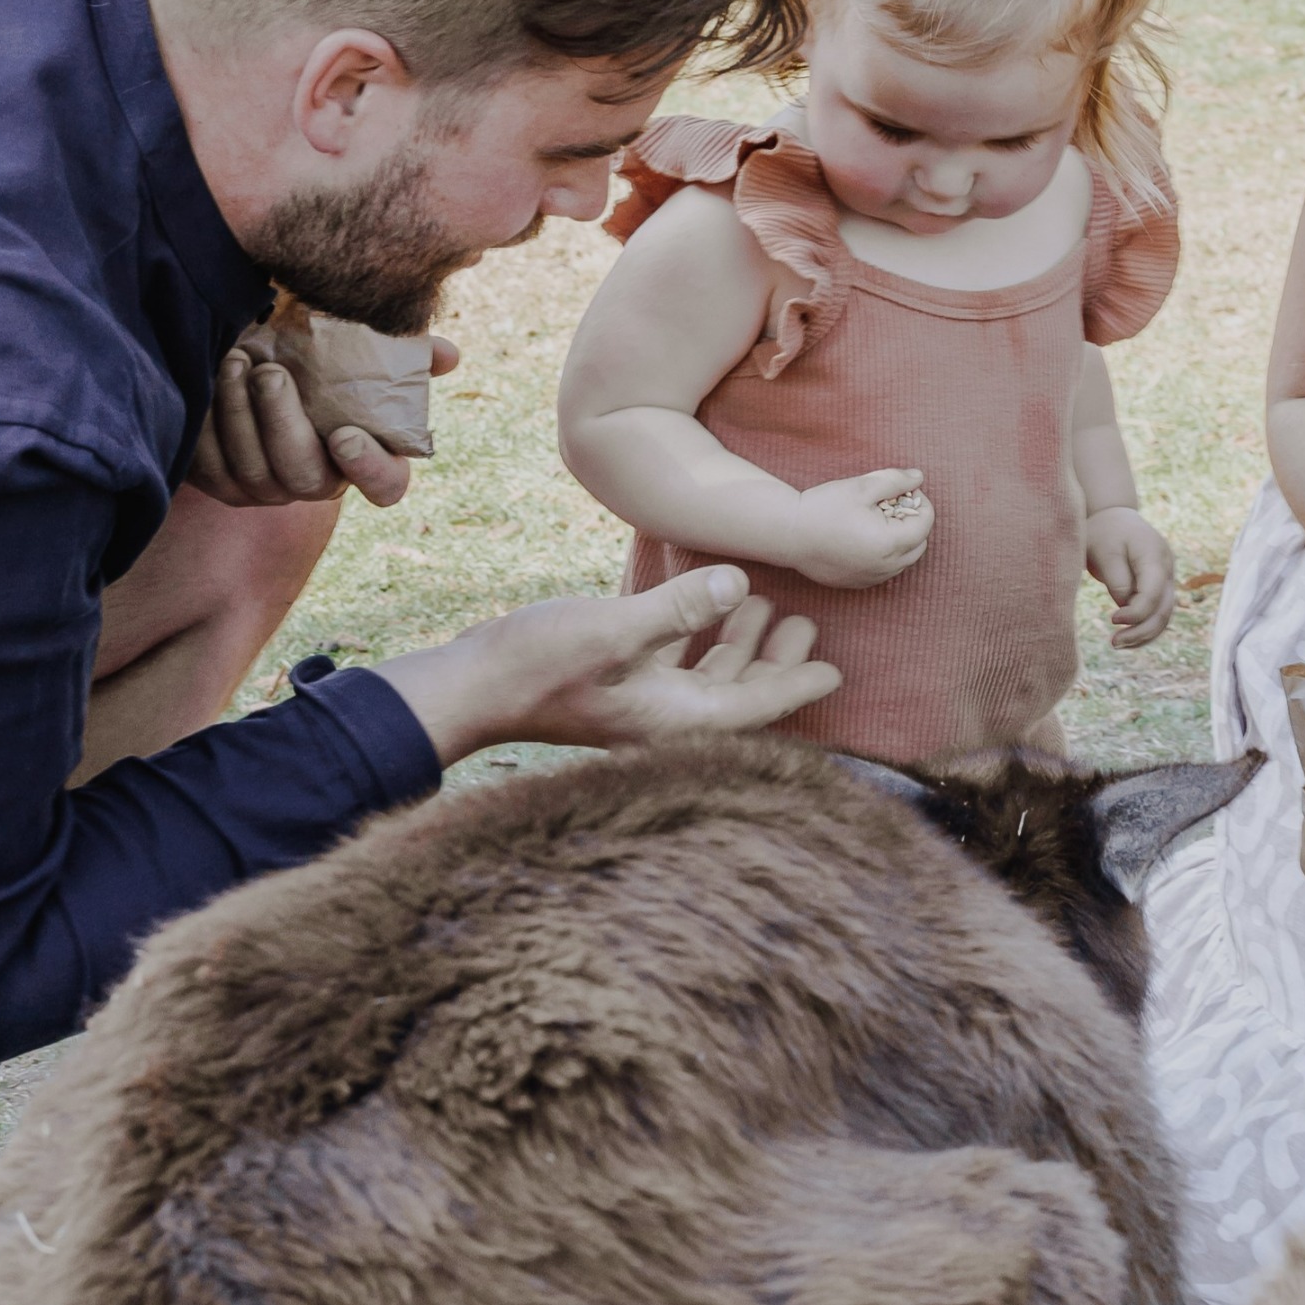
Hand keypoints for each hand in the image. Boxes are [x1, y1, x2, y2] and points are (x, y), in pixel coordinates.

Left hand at [188, 336, 460, 509]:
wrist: (262, 368)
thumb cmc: (324, 363)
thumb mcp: (365, 355)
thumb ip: (407, 355)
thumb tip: (447, 355)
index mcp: (368, 459)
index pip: (385, 486)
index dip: (368, 470)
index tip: (345, 434)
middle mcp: (318, 484)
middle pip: (304, 478)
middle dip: (283, 425)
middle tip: (270, 372)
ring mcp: (268, 491)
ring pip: (251, 471)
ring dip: (239, 414)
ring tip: (236, 360)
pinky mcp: (223, 484)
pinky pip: (210, 467)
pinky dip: (206, 424)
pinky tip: (208, 380)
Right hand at [372, 566, 840, 764]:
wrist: (469, 686)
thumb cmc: (537, 663)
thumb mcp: (612, 629)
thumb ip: (676, 609)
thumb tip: (738, 585)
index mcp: (674, 719)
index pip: (755, 708)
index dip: (797, 687)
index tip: (836, 672)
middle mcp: (663, 718)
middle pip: (739, 696)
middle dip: (775, 664)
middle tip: (808, 628)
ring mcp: (638, 703)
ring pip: (707, 679)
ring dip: (738, 647)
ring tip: (770, 609)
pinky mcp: (616, 684)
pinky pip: (675, 665)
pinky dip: (698, 639)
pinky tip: (706, 605)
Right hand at [789, 469, 932, 588]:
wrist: (788, 534)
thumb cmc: (823, 507)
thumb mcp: (862, 487)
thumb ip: (895, 480)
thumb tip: (918, 478)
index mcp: (890, 543)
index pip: (925, 522)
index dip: (919, 501)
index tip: (901, 490)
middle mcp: (885, 567)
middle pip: (920, 543)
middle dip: (913, 521)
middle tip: (891, 503)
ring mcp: (872, 578)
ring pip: (904, 559)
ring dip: (901, 539)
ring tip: (877, 520)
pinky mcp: (858, 584)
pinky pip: (885, 570)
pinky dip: (885, 554)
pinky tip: (864, 537)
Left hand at [1084, 506, 1174, 647]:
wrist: (1114, 518)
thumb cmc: (1104, 533)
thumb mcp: (1103, 551)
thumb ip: (1116, 579)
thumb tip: (1125, 607)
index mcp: (1154, 555)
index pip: (1153, 593)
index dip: (1136, 612)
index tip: (1112, 620)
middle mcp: (1167, 569)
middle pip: (1163, 609)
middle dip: (1141, 631)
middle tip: (1114, 643)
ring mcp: (1166, 579)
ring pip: (1164, 616)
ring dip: (1144, 635)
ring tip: (1117, 644)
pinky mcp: (1159, 588)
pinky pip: (1158, 614)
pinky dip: (1145, 629)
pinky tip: (1127, 640)